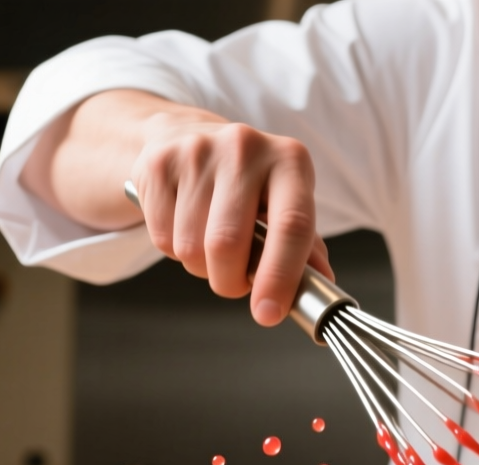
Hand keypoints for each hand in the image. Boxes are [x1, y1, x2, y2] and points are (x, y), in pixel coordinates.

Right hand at [130, 110, 331, 325]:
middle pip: (228, 243)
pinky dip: (174, 250)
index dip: (281, 276)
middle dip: (230, 282)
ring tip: (211, 248)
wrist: (187, 136)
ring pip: (191, 248)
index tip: (269, 313)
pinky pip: (161, 237)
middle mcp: (245, 148)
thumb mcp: (286, 202)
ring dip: (202, 268)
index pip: (291, 226)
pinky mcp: (157, 164)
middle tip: (236, 282)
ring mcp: (197, 152)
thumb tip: (321, 286)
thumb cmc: (248, 182)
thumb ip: (306, 246)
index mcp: (290, 161)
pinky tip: (185, 227)